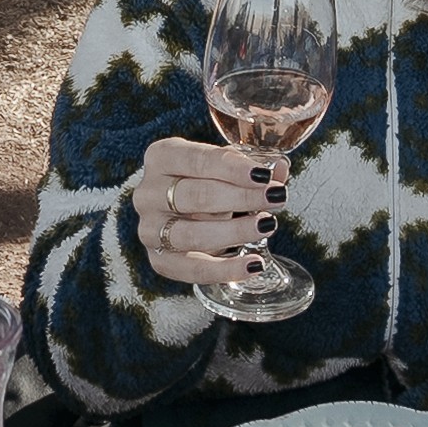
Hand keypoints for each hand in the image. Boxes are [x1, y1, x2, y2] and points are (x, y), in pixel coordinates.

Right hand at [129, 134, 275, 286]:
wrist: (180, 212)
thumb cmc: (206, 181)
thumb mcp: (226, 166)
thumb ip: (253, 167)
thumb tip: (279, 168)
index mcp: (162, 157)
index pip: (198, 160)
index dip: (233, 168)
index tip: (264, 175)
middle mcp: (148, 192)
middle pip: (196, 196)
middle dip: (241, 198)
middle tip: (276, 198)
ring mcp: (150, 229)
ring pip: (192, 234)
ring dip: (235, 231)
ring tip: (266, 225)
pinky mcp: (159, 260)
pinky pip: (193, 269)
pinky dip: (226, 269)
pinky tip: (253, 263)